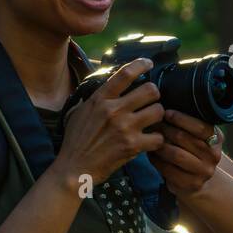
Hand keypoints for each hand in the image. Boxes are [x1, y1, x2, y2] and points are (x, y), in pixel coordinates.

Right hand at [56, 58, 165, 186]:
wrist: (74, 168)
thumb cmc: (75, 141)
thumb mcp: (80, 111)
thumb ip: (97, 98)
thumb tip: (110, 85)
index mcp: (100, 99)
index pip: (125, 74)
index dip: (141, 64)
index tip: (149, 63)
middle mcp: (114, 110)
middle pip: (150, 90)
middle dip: (154, 95)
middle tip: (151, 102)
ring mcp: (125, 128)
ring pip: (158, 111)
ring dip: (158, 116)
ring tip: (152, 121)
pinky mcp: (132, 146)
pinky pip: (158, 137)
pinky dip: (157, 140)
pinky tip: (150, 141)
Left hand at [147, 108, 222, 203]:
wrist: (197, 181)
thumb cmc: (191, 152)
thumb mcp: (196, 137)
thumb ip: (188, 125)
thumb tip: (164, 106)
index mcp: (216, 139)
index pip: (201, 126)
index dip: (182, 118)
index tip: (166, 112)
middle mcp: (214, 155)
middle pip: (185, 138)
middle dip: (166, 129)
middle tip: (153, 124)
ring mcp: (204, 171)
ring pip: (175, 154)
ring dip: (160, 145)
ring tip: (151, 138)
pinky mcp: (192, 184)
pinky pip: (169, 169)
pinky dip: (157, 160)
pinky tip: (151, 154)